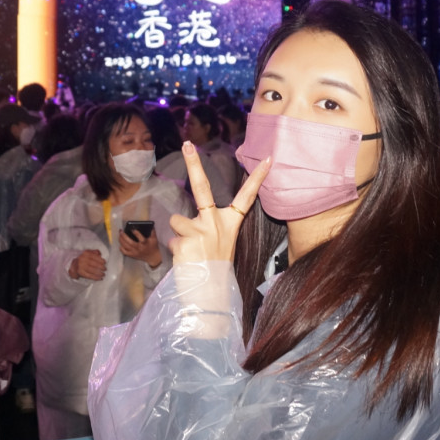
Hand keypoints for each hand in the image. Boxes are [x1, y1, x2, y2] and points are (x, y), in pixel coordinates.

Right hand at [69, 249, 106, 280]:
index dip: (100, 260)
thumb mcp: (88, 253)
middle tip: (105, 269)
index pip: (94, 257)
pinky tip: (100, 278)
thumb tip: (100, 254)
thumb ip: (94, 252)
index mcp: (85, 254)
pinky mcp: (80, 273)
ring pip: (92, 270)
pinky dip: (95, 277)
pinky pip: (89, 276)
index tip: (105, 262)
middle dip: (101, 267)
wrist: (73, 265)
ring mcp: (81, 266)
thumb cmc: (83, 258)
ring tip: (103, 274)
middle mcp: (83, 259)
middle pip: (93, 264)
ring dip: (99, 273)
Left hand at [119, 228, 161, 267]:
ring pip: (126, 246)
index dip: (135, 233)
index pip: (139, 237)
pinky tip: (120, 244)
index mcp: (145, 243)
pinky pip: (125, 252)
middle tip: (121, 231)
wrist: (152, 257)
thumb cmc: (153, 246)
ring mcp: (135, 252)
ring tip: (119, 235)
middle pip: (129, 242)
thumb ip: (152, 231)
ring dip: (121, 240)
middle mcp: (139, 248)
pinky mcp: (132, 255)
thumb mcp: (154, 238)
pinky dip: (121, 248)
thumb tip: (149, 225)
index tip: (132, 229)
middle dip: (124, 236)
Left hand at [169, 141, 270, 264]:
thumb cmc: (214, 267)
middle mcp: (216, 224)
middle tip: (187, 144)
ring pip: (177, 219)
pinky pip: (172, 238)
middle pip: (203, 187)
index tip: (267, 159)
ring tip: (190, 250)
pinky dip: (175, 248)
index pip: (247, 197)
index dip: (258, 178)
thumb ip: (207, 226)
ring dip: (179, 233)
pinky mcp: (185, 241)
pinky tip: (186, 259)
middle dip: (193, 163)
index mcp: (230, 223)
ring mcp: (200, 231)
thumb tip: (180, 222)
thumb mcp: (220, 243)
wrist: (209, 296)